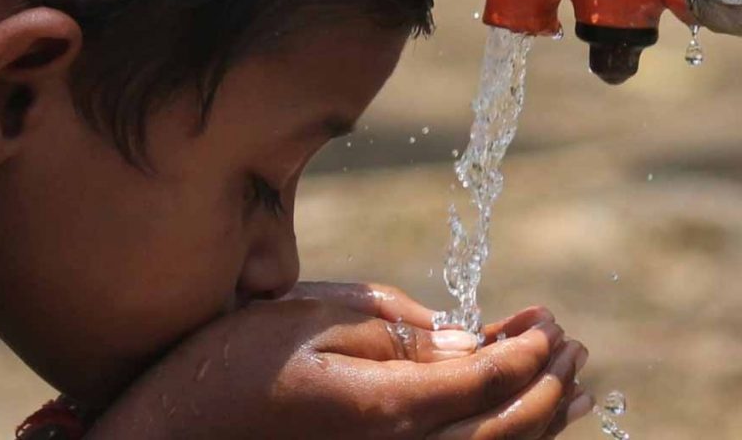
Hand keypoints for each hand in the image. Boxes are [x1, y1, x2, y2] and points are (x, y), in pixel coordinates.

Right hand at [89, 285, 592, 438]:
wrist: (173, 433)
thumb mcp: (308, 318)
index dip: (528, 349)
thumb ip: (395, 328)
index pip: (488, 378)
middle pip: (506, 428)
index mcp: (388, 408)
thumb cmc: (231, 368)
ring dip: (538, 418)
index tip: (550, 320)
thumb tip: (464, 338)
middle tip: (573, 343)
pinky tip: (508, 421)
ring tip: (569, 385)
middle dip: (549, 384)